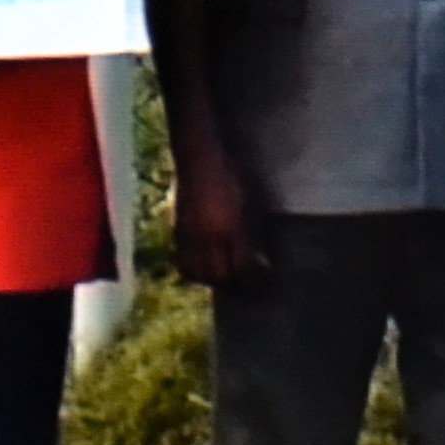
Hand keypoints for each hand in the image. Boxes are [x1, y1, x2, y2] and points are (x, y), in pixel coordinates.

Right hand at [172, 166, 265, 290]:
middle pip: (221, 277)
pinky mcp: (178, 233)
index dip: (256, 278)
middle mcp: (209, 238)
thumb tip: (259, 258)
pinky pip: (184, 263)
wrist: (200, 159)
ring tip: (227, 278)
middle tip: (249, 283)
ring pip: (200, 274)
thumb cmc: (232, 176)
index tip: (266, 278)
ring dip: (214, 282)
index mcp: (231, 229)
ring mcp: (191, 237)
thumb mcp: (251, 204)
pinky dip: (196, 272)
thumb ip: (252, 233)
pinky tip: (206, 269)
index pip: (244, 267)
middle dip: (237, 285)